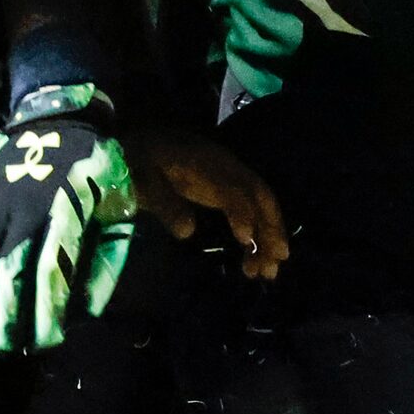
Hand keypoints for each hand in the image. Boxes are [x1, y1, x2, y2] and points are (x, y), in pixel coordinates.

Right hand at [0, 87, 137, 351]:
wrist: (63, 116)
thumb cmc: (100, 169)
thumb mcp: (121, 208)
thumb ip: (108, 261)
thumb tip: (87, 312)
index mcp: (66, 211)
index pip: (52, 269)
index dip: (47, 308)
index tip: (47, 341)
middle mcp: (24, 209)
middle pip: (10, 269)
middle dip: (6, 313)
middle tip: (5, 347)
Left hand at [124, 123, 289, 280]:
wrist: (138, 141)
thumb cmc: (138, 162)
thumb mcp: (142, 180)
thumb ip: (164, 204)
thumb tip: (188, 231)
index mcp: (204, 163)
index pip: (231, 187)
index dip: (241, 211)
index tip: (245, 239)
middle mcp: (226, 168)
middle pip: (259, 195)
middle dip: (271, 227)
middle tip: (275, 262)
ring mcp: (229, 177)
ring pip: (260, 204)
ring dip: (268, 237)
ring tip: (267, 272)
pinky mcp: (226, 187)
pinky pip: (251, 208)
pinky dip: (258, 233)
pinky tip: (253, 259)